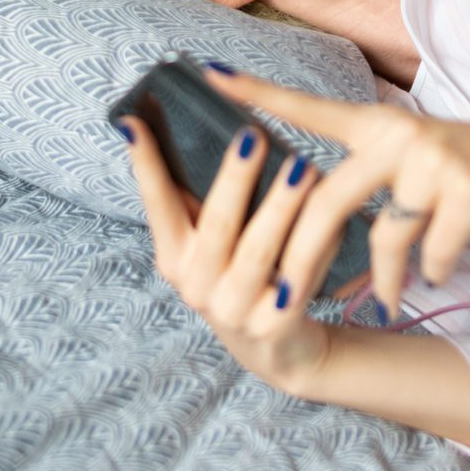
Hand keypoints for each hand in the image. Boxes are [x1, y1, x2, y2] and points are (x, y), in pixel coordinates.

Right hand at [118, 114, 334, 394]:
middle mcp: (196, 286)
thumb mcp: (212, 245)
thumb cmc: (242, 274)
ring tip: (304, 167)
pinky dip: (317, 245)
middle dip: (234, 178)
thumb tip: (198, 126)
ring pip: (258, 251)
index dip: (145, 165)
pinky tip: (335, 217)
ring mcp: (233, 310)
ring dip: (281, 206)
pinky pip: (298, 278)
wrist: (278, 348)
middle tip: (252, 135)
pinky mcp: (273, 327)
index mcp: (174, 257)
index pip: (156, 204)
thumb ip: (202, 200)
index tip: (134, 121)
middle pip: (216, 224)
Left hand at [206, 70, 469, 323]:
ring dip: (385, 278)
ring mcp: (435, 161)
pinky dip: (432, 271)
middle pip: (328, 198)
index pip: (307, 107)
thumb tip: (322, 221)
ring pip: (384, 235)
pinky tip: (440, 272)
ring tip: (389, 299)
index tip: (206, 72)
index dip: (257, 93)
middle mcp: (399, 135)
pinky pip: (432, 251)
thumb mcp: (417, 157)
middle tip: (284, 300)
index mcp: (378, 125)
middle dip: (301, 256)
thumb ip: (371, 178)